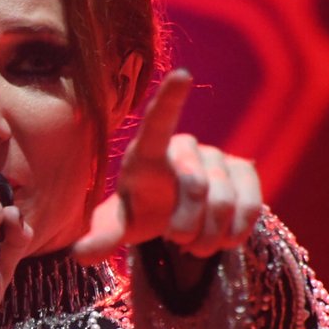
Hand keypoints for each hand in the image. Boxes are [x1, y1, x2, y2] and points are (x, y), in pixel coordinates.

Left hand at [71, 69, 261, 262]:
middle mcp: (184, 146)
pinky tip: (222, 237)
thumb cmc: (141, 210)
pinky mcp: (245, 170)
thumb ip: (101, 237)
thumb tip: (79, 254)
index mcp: (147, 153)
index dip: (170, 100)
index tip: (183, 75)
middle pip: (197, 188)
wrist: (176, 216)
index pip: (158, 123)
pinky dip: (234, 233)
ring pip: (224, 203)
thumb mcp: (119, 224)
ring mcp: (218, 156)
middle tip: (175, 239)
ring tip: (195, 243)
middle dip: (186, 228)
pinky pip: (249, 207)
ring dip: (208, 238)